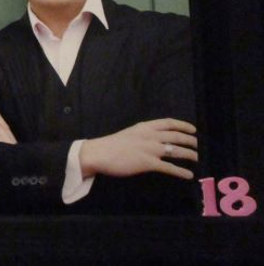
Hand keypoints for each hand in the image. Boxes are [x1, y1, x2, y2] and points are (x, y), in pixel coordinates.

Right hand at [79, 118, 197, 179]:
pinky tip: (188, 175)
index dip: (183, 125)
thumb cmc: (111, 144)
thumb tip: (155, 139)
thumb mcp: (130, 133)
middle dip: (190, 140)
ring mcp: (150, 149)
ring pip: (176, 151)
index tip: (193, 129)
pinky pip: (169, 167)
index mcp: (145, 127)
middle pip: (176, 136)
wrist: (100, 153)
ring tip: (197, 158)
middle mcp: (150, 136)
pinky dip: (181, 171)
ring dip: (189, 154)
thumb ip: (143, 134)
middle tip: (197, 144)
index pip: (169, 123)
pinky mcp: (148, 163)